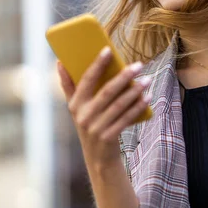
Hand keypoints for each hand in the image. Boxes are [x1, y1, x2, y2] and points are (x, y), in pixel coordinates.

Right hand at [57, 47, 150, 163]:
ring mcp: (95, 128)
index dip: (97, 64)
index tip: (108, 50)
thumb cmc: (89, 124)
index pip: (86, 80)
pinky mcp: (108, 137)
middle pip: (107, 91)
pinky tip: (147, 97)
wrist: (98, 158)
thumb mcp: (76, 108)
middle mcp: (83, 116)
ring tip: (147, 78)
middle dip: (124, 76)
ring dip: (135, 90)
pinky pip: (126, 118)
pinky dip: (138, 107)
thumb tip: (59, 62)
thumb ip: (68, 85)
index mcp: (75, 104)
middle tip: (139, 64)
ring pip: (119, 104)